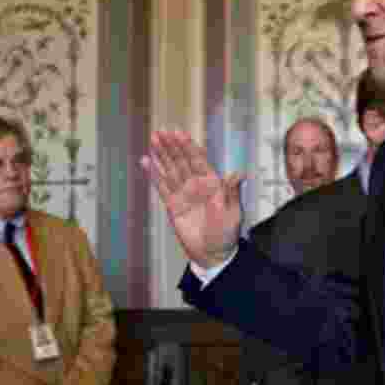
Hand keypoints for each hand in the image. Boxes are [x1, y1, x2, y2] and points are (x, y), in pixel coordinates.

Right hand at [141, 129, 243, 267]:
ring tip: (153, 139)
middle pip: (182, 161)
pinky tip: (146, 161)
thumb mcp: (232, 212)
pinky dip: (153, 174)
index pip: (198, 160)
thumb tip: (238, 173)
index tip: (179, 134)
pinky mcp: (173, 204)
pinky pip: (161, 186)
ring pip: (170, 169)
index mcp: (212, 183)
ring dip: (162, 154)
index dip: (188, 147)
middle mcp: (197, 184)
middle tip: (161, 132)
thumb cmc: (226, 233)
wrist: (213, 253)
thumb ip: (231, 192)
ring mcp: (184, 193)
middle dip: (172, 146)